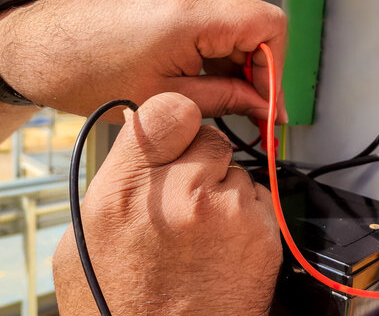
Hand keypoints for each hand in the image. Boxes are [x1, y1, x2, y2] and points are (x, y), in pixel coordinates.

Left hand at [0, 0, 286, 122]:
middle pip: (254, 29)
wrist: (37, 47)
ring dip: (236, 68)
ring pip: (235, 29)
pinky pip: (212, 25)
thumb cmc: (82, 69)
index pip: (268, 26)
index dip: (276, 70)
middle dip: (257, 74)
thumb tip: (261, 106)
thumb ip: (224, 101)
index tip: (269, 103)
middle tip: (252, 113)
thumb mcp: (165, 98)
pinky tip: (203, 83)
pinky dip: (216, 56)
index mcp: (190, 13)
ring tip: (221, 102)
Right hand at [52, 93, 281, 314]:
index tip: (178, 130)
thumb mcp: (87, 238)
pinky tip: (224, 246)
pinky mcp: (262, 234)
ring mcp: (226, 214)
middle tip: (188, 195)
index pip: (166, 110)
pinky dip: (246, 216)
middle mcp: (179, 196)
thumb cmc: (123, 303)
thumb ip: (116, 179)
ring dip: (224, 192)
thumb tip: (137, 133)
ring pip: (236, 171)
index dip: (176, 118)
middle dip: (201, 160)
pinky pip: (259, 200)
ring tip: (203, 232)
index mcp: (126, 192)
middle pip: (209, 138)